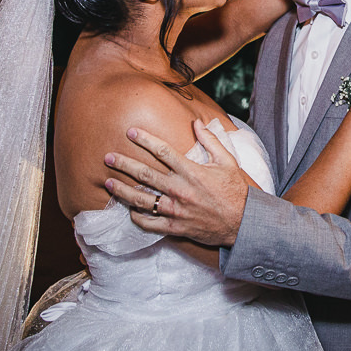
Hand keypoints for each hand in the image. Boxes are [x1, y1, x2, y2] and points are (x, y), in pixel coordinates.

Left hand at [104, 120, 249, 246]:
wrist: (243, 223)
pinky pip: (149, 223)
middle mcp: (179, 190)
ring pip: (141, 200)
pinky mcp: (175, 227)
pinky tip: (128, 210)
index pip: (163, 151)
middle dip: (124, 164)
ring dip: (122, 191)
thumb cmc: (235, 190)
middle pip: (145, 174)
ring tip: (108, 182)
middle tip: (107, 157)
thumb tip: (196, 123)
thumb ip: (210, 141)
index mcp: (191, 171)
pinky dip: (136, 217)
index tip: (130, 132)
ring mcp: (175, 210)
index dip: (145, 140)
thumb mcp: (227, 161)